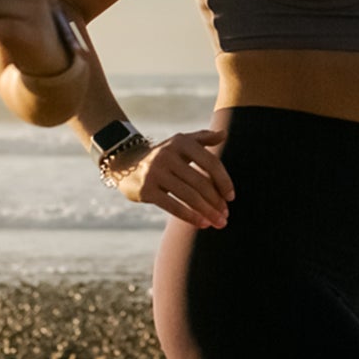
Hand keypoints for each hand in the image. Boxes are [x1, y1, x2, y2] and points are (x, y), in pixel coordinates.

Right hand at [113, 128, 233, 228]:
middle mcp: (168, 155)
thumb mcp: (181, 142)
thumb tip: (224, 133)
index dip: (224, 181)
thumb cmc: (164, 155)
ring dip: (207, 212)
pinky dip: (190, 216)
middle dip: (216, 202)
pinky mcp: (146, 189)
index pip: (210, 163)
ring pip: (189, 196)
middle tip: (225, 216)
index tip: (231, 197)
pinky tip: (201, 224)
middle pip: (200, 182)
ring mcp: (156, 172)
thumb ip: (204, 138)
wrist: (127, 163)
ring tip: (218, 223)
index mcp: (182, 142)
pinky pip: (172, 206)